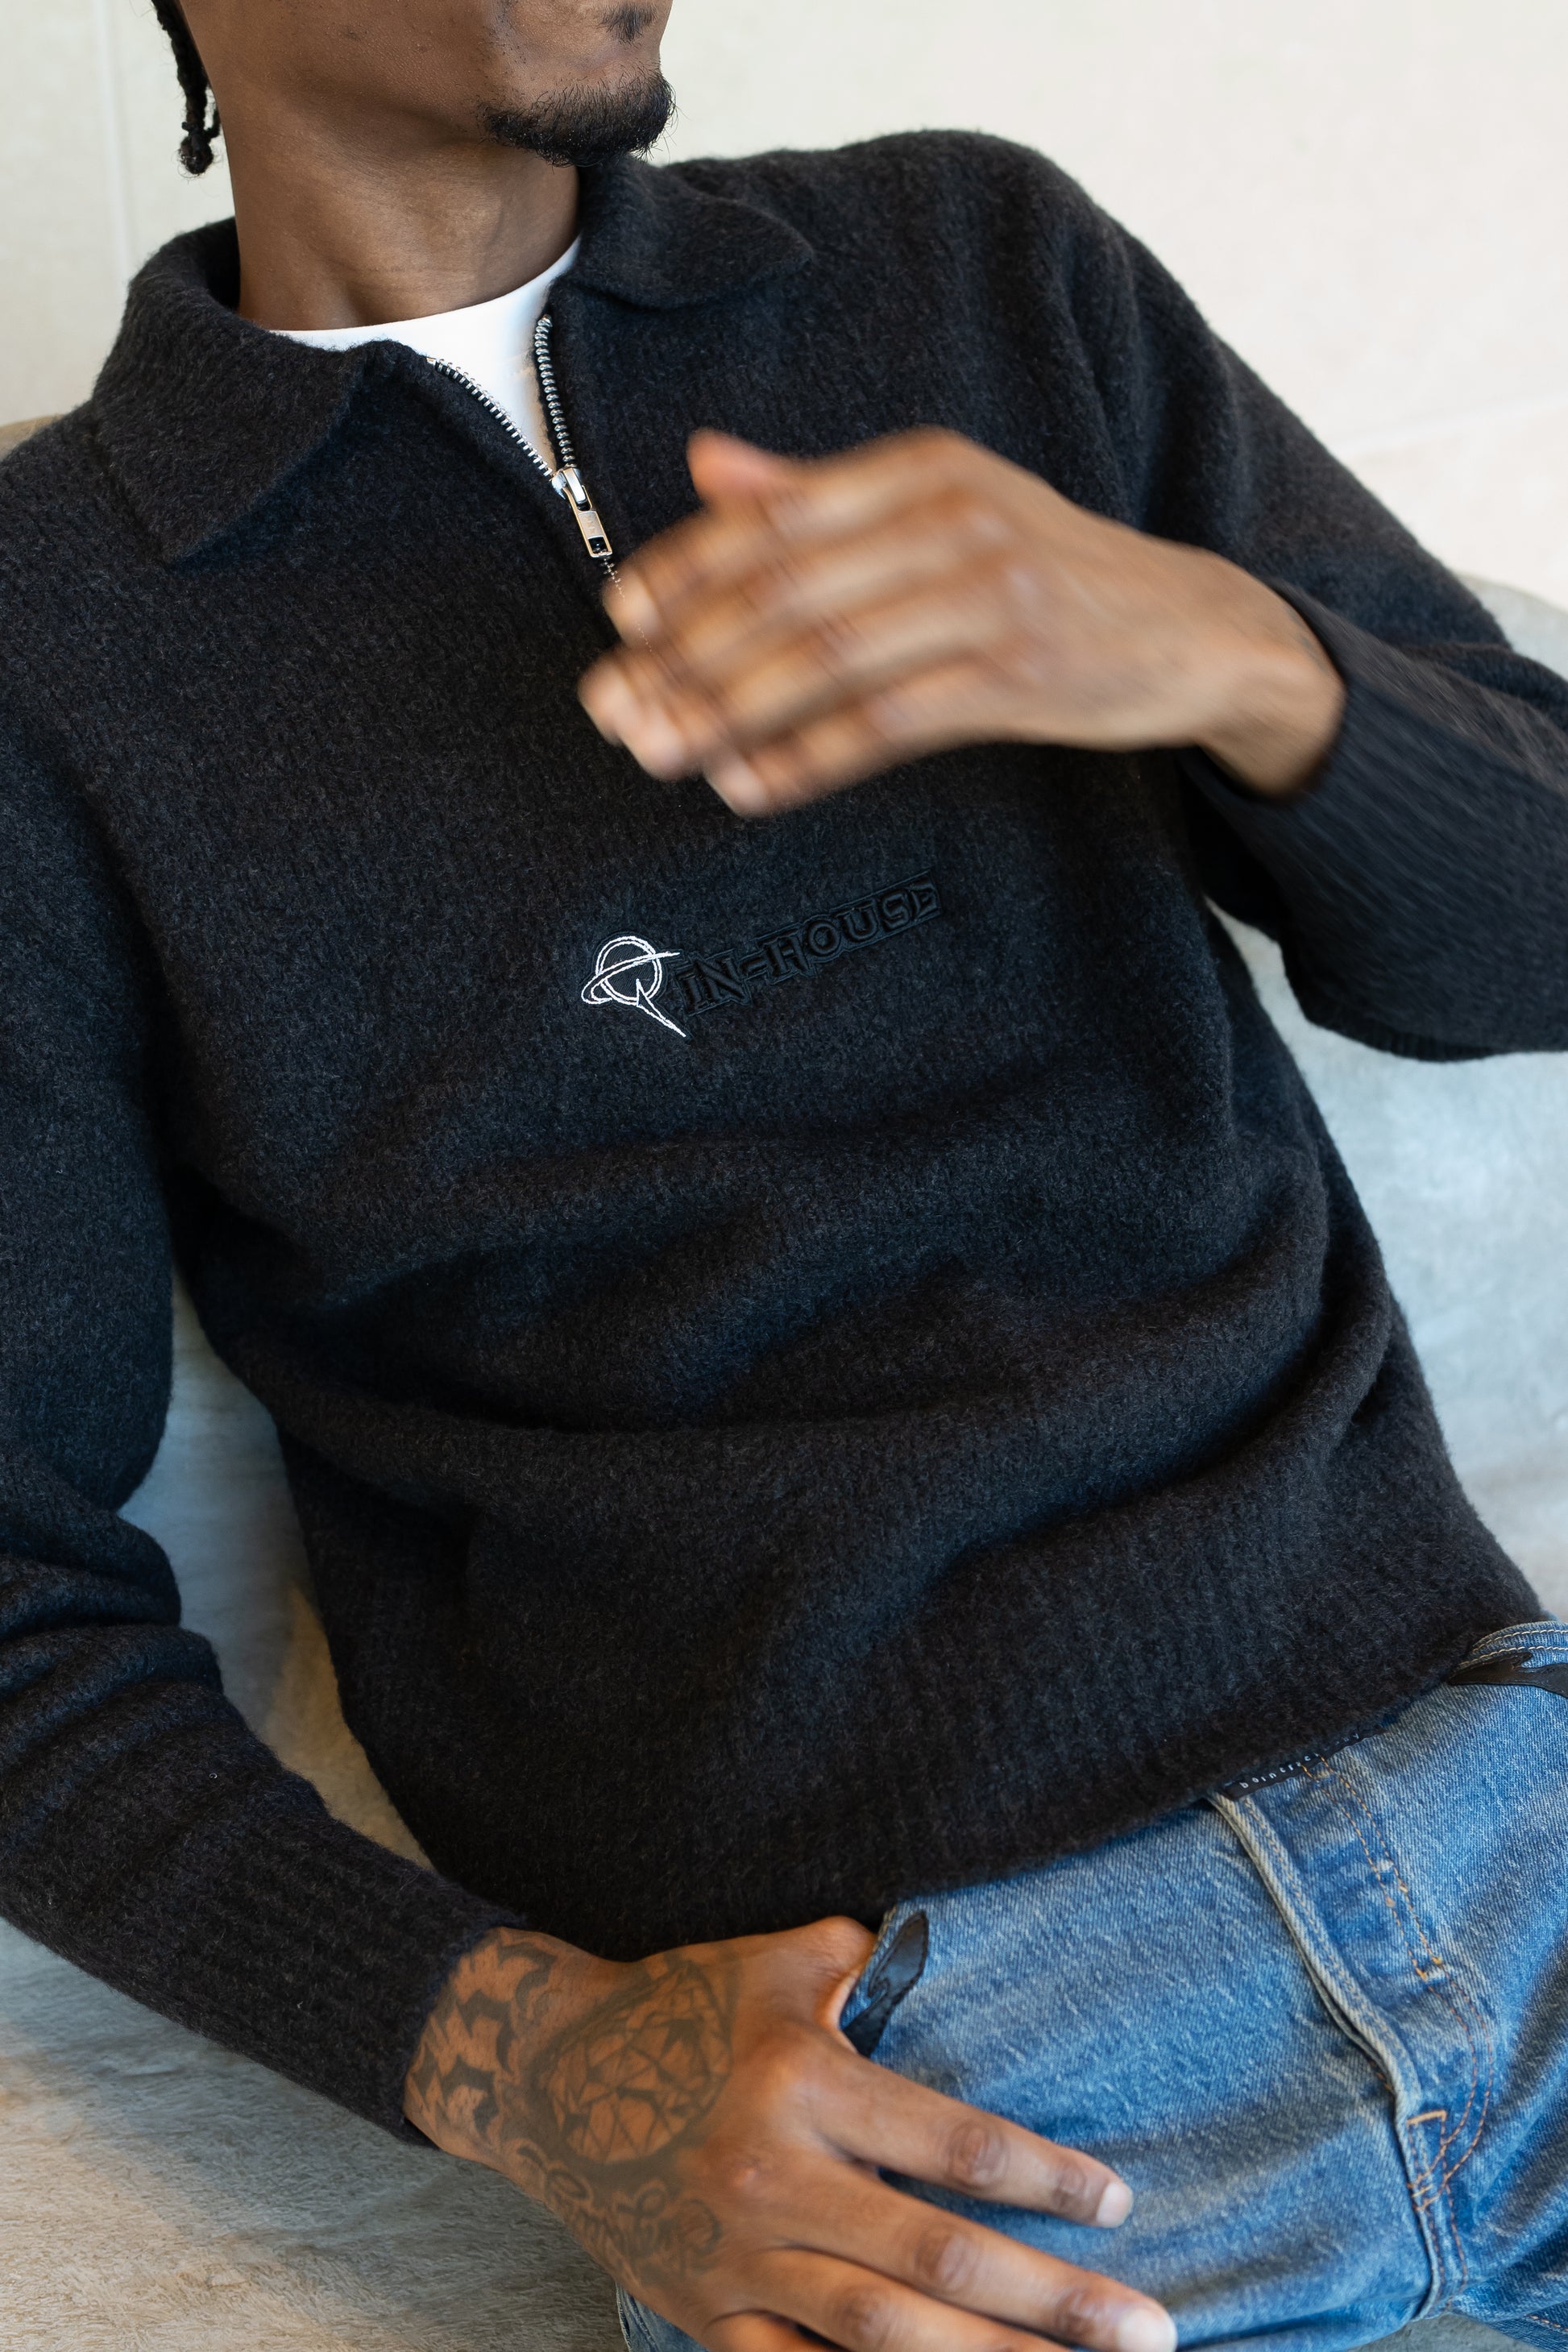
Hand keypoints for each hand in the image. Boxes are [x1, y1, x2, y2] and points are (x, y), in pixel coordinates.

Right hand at [406, 1917, 1175, 2351]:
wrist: (544, 2076)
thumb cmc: (679, 2004)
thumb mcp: (772, 1961)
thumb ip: (866, 1959)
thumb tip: (949, 1947)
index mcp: (801, 2084)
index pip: (950, 2144)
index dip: (1044, 2179)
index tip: (1116, 2204)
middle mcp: (773, 2179)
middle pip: (937, 2259)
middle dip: (1055, 2306)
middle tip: (1151, 2333)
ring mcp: (736, 2263)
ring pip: (883, 2338)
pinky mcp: (704, 2317)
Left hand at [579, 427, 1343, 808]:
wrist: (1191, 629)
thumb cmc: (1046, 573)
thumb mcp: (940, 508)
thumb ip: (820, 493)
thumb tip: (705, 463)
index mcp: (920, 467)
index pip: (774, 518)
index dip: (684, 568)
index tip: (618, 621)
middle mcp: (951, 516)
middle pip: (785, 590)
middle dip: (685, 655)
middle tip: (613, 708)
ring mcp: (989, 594)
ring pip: (825, 658)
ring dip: (729, 712)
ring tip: (659, 753)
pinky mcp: (1018, 672)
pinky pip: (886, 722)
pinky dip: (809, 758)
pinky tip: (749, 786)